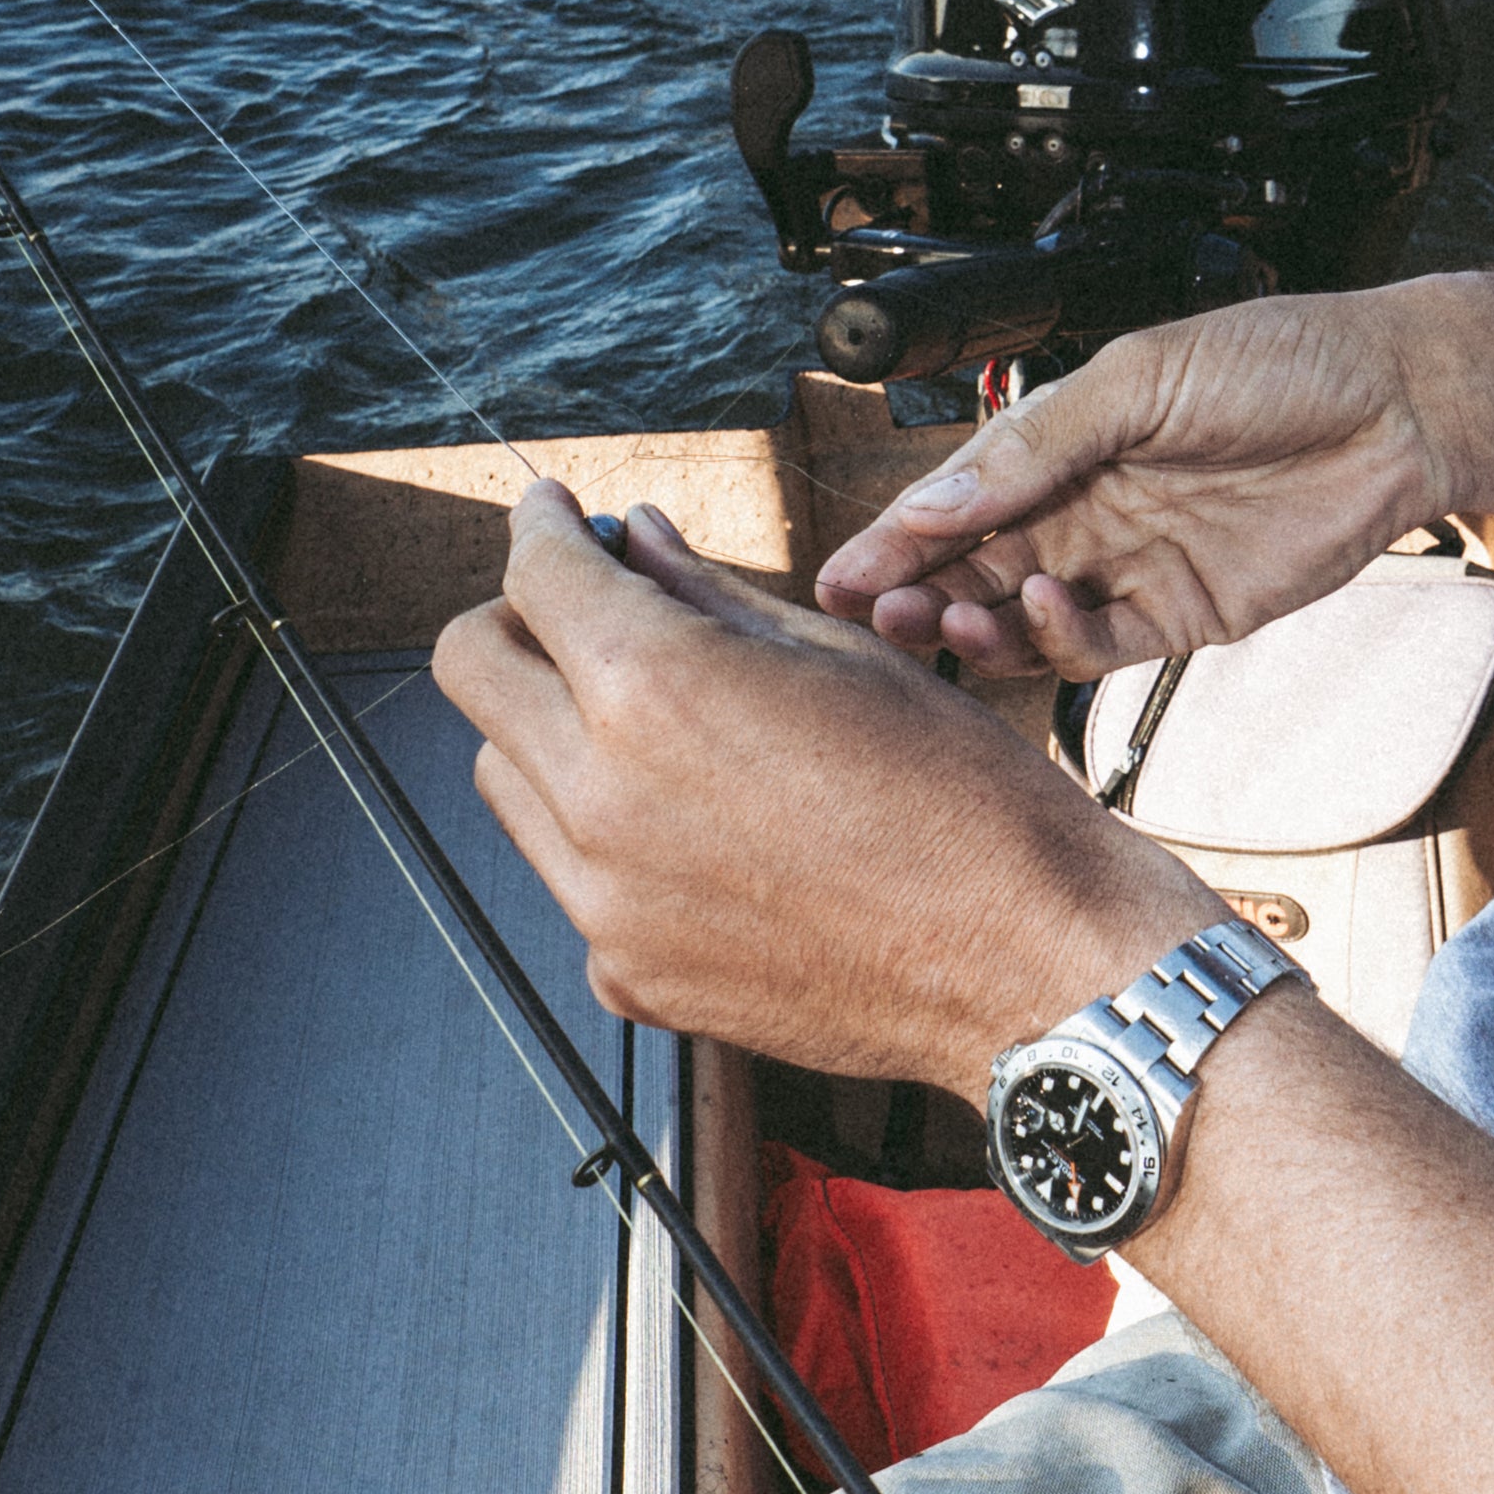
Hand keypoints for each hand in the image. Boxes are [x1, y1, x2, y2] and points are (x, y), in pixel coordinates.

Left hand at [433, 482, 1202, 1079]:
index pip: (532, 574)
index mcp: (655, 691)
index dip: (542, 527)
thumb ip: (706, 594)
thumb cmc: (960, 801)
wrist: (1023, 959)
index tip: (554, 518)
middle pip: (470, 668)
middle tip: (583, 605)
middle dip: (519, 618)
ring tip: (649, 723)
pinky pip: (566, 876)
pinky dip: (602, 834)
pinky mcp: (625, 974)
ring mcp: (603, 901)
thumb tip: (634, 542)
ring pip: (501, 774)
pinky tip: (693, 825)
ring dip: (548, 727)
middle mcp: (601, 797)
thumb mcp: (839, 653)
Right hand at [815, 285, 1464, 672]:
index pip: (959, 501)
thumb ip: (1038, 442)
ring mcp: (1135, 566)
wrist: (1401, 404)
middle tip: (872, 617)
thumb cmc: (1285, 361)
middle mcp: (1091, 508)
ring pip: (1027, 617)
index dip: (896, 540)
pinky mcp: (1187, 615)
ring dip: (975, 628)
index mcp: (1066, 443)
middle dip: (916, 596)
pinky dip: (1059, 638)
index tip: (840, 576)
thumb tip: (937, 493)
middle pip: (978, 569)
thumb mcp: (1142, 379)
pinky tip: (1043, 608)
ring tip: (938, 625)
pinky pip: (1101, 644)